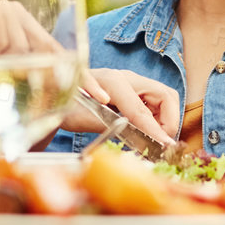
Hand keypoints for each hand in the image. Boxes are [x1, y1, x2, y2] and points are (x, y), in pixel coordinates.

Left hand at [66, 69, 180, 142]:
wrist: (56, 96)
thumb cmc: (66, 105)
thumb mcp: (83, 119)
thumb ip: (111, 126)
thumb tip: (138, 139)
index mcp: (112, 81)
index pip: (141, 109)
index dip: (155, 129)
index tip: (165, 145)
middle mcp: (127, 78)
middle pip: (165, 95)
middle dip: (168, 121)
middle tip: (157, 141)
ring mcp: (133, 83)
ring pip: (165, 99)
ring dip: (165, 120)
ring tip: (151, 137)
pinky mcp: (135, 91)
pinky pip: (157, 104)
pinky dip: (158, 119)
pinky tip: (145, 131)